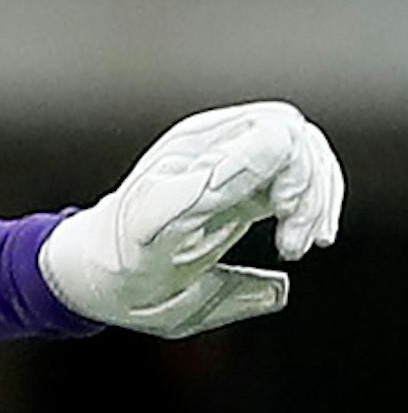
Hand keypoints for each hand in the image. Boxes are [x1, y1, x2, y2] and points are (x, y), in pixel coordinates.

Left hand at [40, 102, 342, 339]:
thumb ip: (205, 192)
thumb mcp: (153, 234)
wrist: (98, 280)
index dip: (296, 172)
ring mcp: (231, 164)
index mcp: (199, 148)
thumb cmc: (120, 265)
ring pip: (302, 158)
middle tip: (296, 246)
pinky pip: (291, 179)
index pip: (278, 132)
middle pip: (297, 140)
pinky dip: (308, 207)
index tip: (284, 221)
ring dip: (315, 201)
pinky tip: (303, 241)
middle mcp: (219, 146)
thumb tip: (263, 159)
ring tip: (298, 248)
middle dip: (310, 191)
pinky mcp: (240, 188)